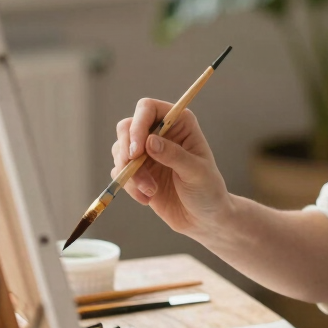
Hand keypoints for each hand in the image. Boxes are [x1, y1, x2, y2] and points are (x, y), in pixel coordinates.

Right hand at [111, 99, 232, 237]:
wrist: (204, 219)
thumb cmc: (208, 191)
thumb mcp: (197, 173)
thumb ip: (174, 155)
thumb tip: (149, 141)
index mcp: (180, 123)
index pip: (148, 108)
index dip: (138, 124)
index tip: (137, 150)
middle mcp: (161, 133)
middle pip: (127, 127)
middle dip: (126, 149)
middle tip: (132, 168)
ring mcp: (147, 152)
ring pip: (120, 151)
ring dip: (130, 173)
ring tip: (150, 192)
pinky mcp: (137, 172)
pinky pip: (119, 172)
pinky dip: (128, 186)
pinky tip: (147, 198)